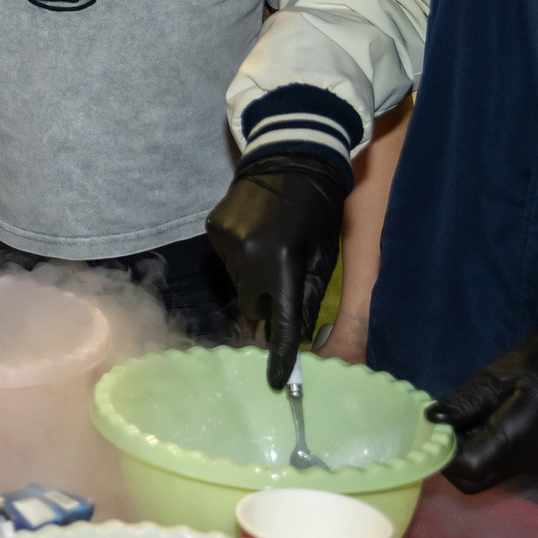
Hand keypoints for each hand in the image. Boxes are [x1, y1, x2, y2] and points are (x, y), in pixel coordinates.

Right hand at [205, 152, 346, 388]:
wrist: (290, 156)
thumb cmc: (319, 209)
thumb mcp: (324, 256)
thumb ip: (309, 297)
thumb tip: (295, 334)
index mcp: (284, 262)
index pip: (280, 321)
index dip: (279, 353)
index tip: (278, 380)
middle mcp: (249, 256)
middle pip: (251, 307)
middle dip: (266, 306)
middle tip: (282, 287)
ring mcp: (226, 242)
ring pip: (237, 284)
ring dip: (253, 280)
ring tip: (271, 251)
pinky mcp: (213, 230)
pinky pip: (227, 261)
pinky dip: (242, 259)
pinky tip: (256, 235)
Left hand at [427, 327, 537, 491]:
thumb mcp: (502, 374)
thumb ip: (467, 400)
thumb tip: (433, 418)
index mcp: (516, 439)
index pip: (467, 469)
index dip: (445, 454)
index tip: (439, 431)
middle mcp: (530, 464)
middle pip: (477, 481)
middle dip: (456, 460)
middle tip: (454, 426)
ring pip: (494, 476)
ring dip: (477, 454)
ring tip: (479, 419)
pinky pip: (513, 468)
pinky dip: (498, 452)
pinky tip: (501, 423)